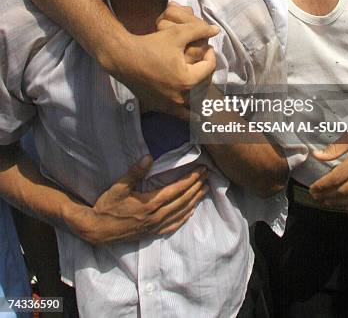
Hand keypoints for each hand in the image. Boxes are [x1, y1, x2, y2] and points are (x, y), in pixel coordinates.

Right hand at [72, 156, 208, 243]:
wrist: (97, 230)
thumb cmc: (107, 206)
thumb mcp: (119, 187)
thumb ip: (135, 172)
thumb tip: (148, 157)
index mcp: (150, 203)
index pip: (177, 189)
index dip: (191, 179)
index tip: (201, 170)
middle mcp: (156, 216)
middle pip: (183, 200)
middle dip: (197, 186)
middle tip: (208, 176)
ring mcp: (155, 226)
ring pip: (181, 212)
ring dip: (195, 200)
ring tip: (205, 189)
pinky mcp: (152, 234)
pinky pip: (173, 226)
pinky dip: (184, 217)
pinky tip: (191, 212)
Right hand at [112, 8, 218, 105]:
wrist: (122, 58)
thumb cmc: (150, 45)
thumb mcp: (176, 34)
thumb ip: (198, 31)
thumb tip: (216, 30)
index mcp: (187, 80)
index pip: (209, 67)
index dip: (210, 55)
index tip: (206, 48)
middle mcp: (180, 97)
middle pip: (204, 85)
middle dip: (206, 72)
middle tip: (203, 61)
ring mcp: (170, 105)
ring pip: (195, 101)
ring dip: (200, 92)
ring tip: (201, 81)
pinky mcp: (160, 107)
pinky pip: (180, 114)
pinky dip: (189, 114)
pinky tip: (197, 117)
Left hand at [309, 131, 347, 211]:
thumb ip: (334, 148)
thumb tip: (316, 156)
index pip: (335, 178)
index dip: (322, 186)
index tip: (312, 189)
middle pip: (343, 191)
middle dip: (327, 196)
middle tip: (316, 197)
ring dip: (339, 203)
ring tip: (327, 202)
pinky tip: (346, 206)